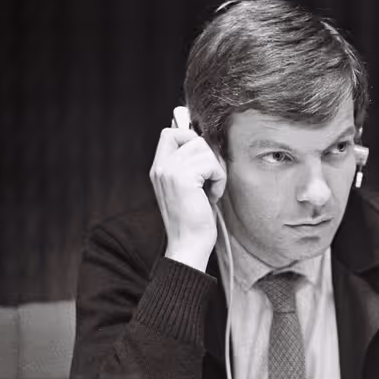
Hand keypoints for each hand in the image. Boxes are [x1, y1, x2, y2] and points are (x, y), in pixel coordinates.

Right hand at [150, 128, 226, 270]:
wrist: (189, 245)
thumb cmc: (193, 220)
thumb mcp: (187, 187)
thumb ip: (188, 165)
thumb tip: (203, 142)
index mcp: (159, 169)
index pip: (170, 133)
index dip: (190, 139)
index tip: (202, 161)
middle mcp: (161, 167)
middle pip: (191, 137)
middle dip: (207, 155)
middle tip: (208, 178)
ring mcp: (170, 171)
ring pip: (203, 149)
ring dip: (215, 170)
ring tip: (210, 190)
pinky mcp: (183, 179)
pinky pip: (211, 164)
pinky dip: (218, 179)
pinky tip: (212, 196)